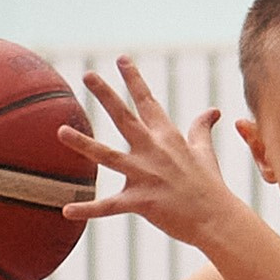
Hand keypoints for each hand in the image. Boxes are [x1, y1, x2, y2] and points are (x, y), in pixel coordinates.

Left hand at [62, 58, 246, 246]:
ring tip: (60, 131)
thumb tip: (213, 111)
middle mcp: (154, 152)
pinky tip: (67, 210)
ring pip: (108, 156)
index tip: (121, 59)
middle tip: (88, 75)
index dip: (134, 80)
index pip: (148, 103)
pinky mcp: (142, 202)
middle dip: (106, 95)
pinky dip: (88, 209)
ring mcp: (146, 176)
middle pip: (125, 118)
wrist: (218, 220)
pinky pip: (109, 206)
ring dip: (83, 144)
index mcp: (168, 138)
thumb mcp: (206, 153)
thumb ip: (202, 130)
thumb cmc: (211, 188)